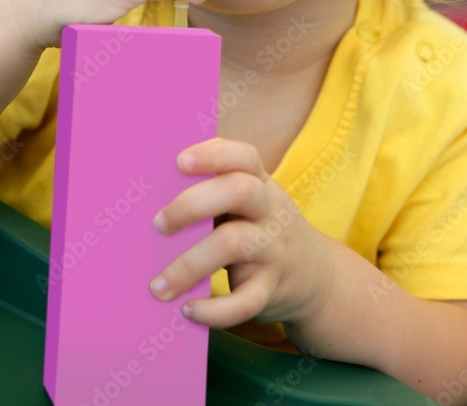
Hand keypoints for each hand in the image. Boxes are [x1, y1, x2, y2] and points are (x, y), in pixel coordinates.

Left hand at [149, 138, 333, 329]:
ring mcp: (274, 250)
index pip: (243, 157)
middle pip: (239, 190)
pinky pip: (246, 300)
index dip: (212, 155)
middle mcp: (270, 211)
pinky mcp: (272, 290)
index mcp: (260, 183)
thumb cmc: (262, 228)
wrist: (317, 277)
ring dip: (190, 264)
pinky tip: (188, 311)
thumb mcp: (251, 202)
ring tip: (158, 286)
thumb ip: (215, 191)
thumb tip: (149, 195)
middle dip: (193, 203)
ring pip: (235, 244)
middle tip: (158, 224)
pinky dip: (215, 310)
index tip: (178, 161)